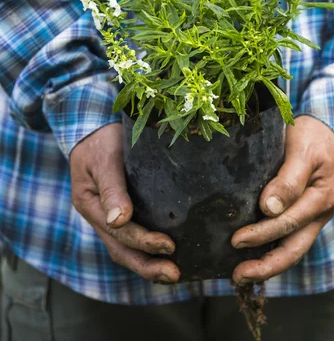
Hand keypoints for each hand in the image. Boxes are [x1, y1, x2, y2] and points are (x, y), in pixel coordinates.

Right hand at [70, 123, 179, 283]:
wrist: (94, 129)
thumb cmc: (102, 139)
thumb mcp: (105, 157)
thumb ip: (112, 187)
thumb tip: (119, 220)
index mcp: (89, 203)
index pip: (118, 231)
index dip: (144, 241)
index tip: (169, 245)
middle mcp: (97, 215)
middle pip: (120, 249)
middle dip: (147, 265)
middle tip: (174, 275)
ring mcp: (106, 216)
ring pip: (124, 248)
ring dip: (147, 263)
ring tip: (173, 274)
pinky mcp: (118, 213)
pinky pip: (129, 238)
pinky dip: (145, 250)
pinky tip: (166, 256)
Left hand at [231, 115, 333, 284]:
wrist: (329, 128)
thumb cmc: (313, 136)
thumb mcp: (302, 151)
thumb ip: (289, 180)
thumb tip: (268, 208)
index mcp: (322, 198)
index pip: (289, 223)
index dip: (261, 234)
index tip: (236, 240)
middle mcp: (320, 213)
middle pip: (294, 249)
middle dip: (266, 266)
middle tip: (237, 275)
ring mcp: (313, 216)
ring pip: (292, 248)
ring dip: (268, 264)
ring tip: (241, 274)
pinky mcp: (304, 213)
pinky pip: (289, 238)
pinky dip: (271, 249)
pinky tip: (252, 255)